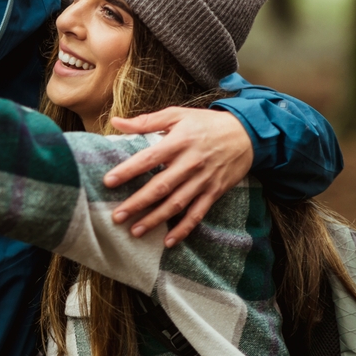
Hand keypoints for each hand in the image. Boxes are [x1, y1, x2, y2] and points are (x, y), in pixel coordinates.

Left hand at [103, 107, 252, 247]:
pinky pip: (197, 214)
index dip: (128, 170)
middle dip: (137, 203)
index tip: (108, 181)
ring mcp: (203, 180)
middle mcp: (190, 163)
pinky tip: (168, 241)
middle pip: (160, 186)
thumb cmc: (205, 123)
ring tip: (135, 230)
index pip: (148, 159)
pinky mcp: (214, 192)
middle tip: (117, 216)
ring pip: (176, 204)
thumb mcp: (176, 115)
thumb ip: (145, 121)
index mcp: (178, 142)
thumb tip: (116, 122)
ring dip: (155, 219)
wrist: (247, 134)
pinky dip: (183, 229)